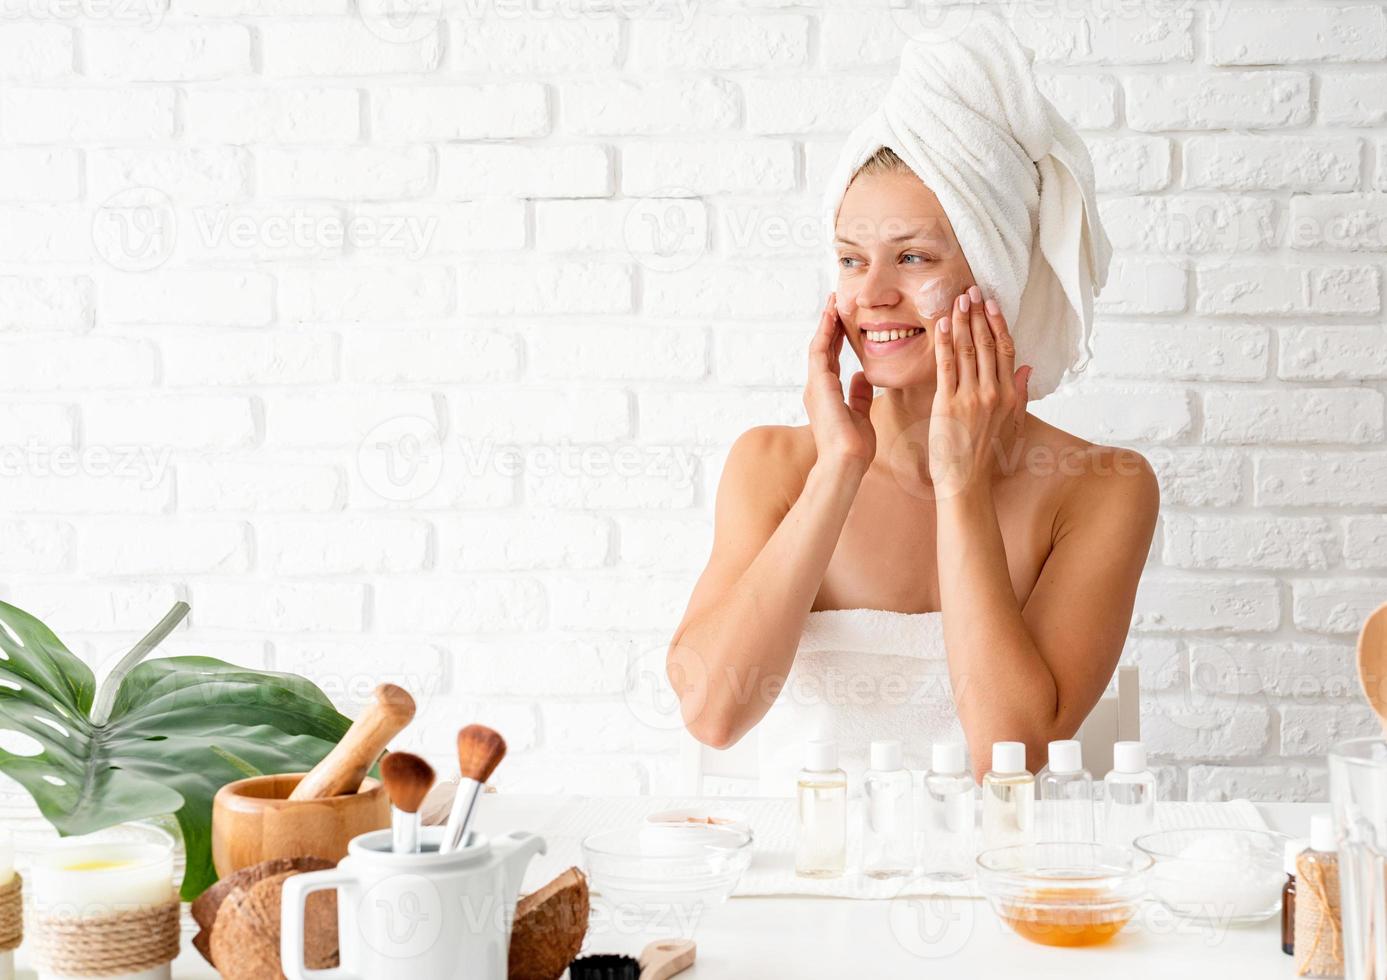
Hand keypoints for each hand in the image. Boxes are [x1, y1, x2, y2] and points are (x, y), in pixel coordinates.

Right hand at [804, 292, 875, 471]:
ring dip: (825, 322)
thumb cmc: (854, 446)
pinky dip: (825, 331)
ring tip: (833, 301)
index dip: (835, 337)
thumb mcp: (861, 414)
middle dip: (828, 324)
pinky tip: (833, 315)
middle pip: (821, 348)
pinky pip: (820, 350)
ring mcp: (815, 385)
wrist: (846, 460)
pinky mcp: (818, 384)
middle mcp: (816, 387)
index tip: (842, 319)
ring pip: (818, 345)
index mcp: (826, 394)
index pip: (830, 358)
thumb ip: (859, 395)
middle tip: (834, 301)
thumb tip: (862, 376)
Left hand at [929, 285, 1030, 498]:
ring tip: (956, 300)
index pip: (1006, 349)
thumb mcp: (1012, 423)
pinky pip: (946, 365)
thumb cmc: (985, 453)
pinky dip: (944, 342)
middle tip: (971, 290)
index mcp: (1011, 395)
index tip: (991, 303)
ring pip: (967, 349)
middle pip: (986, 343)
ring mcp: (972, 397)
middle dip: (977, 314)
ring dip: (961, 321)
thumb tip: (1028, 367)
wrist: (966, 479)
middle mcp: (994, 392)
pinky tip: (941, 324)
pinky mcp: (949, 403)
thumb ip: (1021, 394)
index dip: (997, 322)